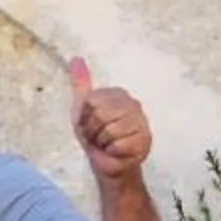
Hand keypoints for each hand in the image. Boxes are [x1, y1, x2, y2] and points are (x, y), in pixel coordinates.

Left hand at [69, 57, 151, 183]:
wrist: (105, 162)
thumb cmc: (95, 135)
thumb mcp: (83, 108)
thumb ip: (81, 83)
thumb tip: (75, 58)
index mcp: (118, 94)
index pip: (92, 100)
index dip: (85, 116)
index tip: (90, 123)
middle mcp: (133, 104)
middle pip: (100, 113)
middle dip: (92, 130)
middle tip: (97, 136)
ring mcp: (141, 122)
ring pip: (109, 129)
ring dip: (102, 141)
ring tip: (106, 143)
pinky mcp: (145, 141)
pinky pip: (117, 144)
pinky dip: (112, 151)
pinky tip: (116, 151)